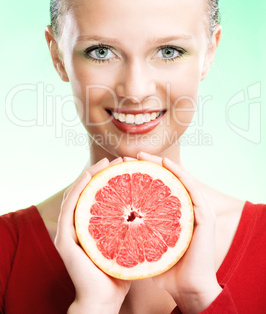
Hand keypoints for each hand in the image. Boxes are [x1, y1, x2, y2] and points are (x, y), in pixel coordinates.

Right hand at [55, 157, 130, 313]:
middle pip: (87, 191)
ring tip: (105, 162)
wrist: (103, 301)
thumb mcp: (127, 245)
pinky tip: (90, 177)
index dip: (109, 178)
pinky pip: (70, 208)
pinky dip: (79, 190)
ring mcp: (69, 231)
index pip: (98, 196)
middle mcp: (78, 226)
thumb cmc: (118, 274)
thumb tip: (151, 210)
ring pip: (77, 194)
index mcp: (91, 227)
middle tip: (118, 159)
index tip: (125, 165)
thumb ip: (132, 228)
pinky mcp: (65, 238)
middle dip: (101, 172)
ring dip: (89, 176)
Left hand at [137, 152, 221, 313]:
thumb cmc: (169, 272)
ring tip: (145, 156)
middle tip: (134, 157)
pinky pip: (192, 189)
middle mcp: (188, 210)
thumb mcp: (148, 249)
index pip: (161, 190)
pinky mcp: (205, 217)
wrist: (189, 291)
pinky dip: (180, 174)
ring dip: (163, 165)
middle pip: (170, 180)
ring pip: (181, 179)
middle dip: (152, 166)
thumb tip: (113, 227)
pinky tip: (166, 165)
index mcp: (176, 216)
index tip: (126, 168)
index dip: (146, 176)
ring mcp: (198, 212)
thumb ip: (136, 237)